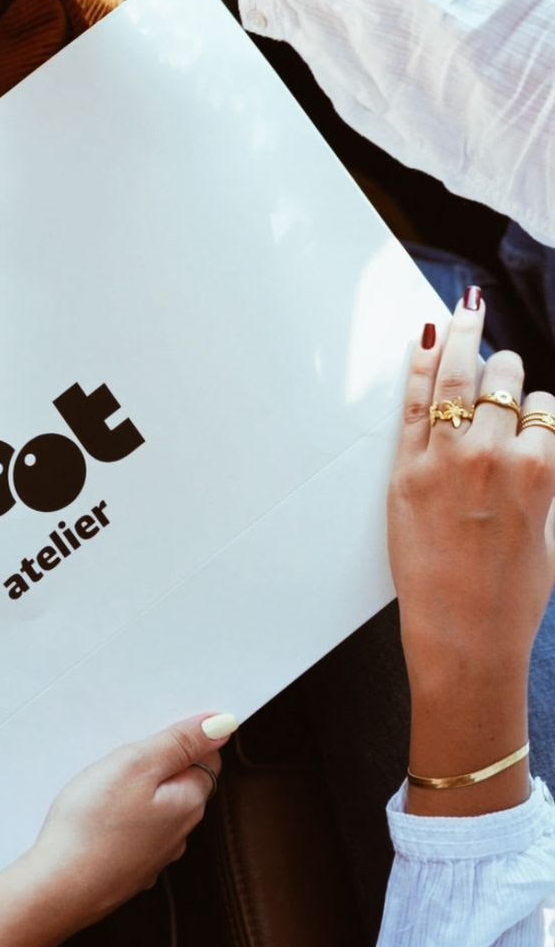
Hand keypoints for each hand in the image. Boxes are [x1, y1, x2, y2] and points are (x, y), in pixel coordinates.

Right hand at [24, 711, 234, 930]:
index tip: (158, 729)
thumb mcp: (136, 765)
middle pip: (182, 785)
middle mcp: (179, 833)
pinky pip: (135, 831)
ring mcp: (154, 855)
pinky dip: (123, 819)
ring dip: (140, 792)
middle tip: (126, 752)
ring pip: (157, 810)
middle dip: (161, 764)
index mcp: (188, 803)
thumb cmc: (93, 826)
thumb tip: (223, 724)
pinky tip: (98, 815)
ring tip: (107, 781)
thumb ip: (180, 743)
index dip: (186, 738)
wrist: (58, 888)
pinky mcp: (129, 868)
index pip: (207, 760)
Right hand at [388, 294, 554, 810]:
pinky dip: (547, 424)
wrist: (464, 632)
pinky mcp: (542, 484)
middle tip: (492, 370)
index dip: (449, 336)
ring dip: (522, 394)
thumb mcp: (406, 500)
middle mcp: (459, 453)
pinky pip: (552, 424)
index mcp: (417, 458)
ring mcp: (504, 466)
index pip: (432, 374)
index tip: (457, 313)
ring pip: (523, 389)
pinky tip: (536, 441)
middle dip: (491, 360)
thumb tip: (435, 381)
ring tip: (514, 422)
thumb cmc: (430, 575)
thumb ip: (420, 434)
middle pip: (483, 368)